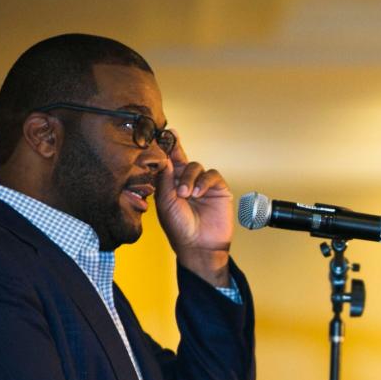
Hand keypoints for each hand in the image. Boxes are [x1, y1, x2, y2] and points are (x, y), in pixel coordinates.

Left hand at [154, 132, 233, 285]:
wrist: (200, 246)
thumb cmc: (179, 227)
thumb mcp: (165, 203)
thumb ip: (165, 180)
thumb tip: (164, 158)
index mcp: (170, 184)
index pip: (167, 161)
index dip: (165, 147)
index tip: (162, 133)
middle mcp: (186, 181)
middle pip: (181, 158)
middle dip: (176, 151)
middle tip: (170, 150)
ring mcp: (202, 184)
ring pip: (196, 166)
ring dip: (189, 178)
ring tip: (186, 194)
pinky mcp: (218, 189)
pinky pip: (211, 175)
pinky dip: (203, 182)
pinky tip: (197, 194)